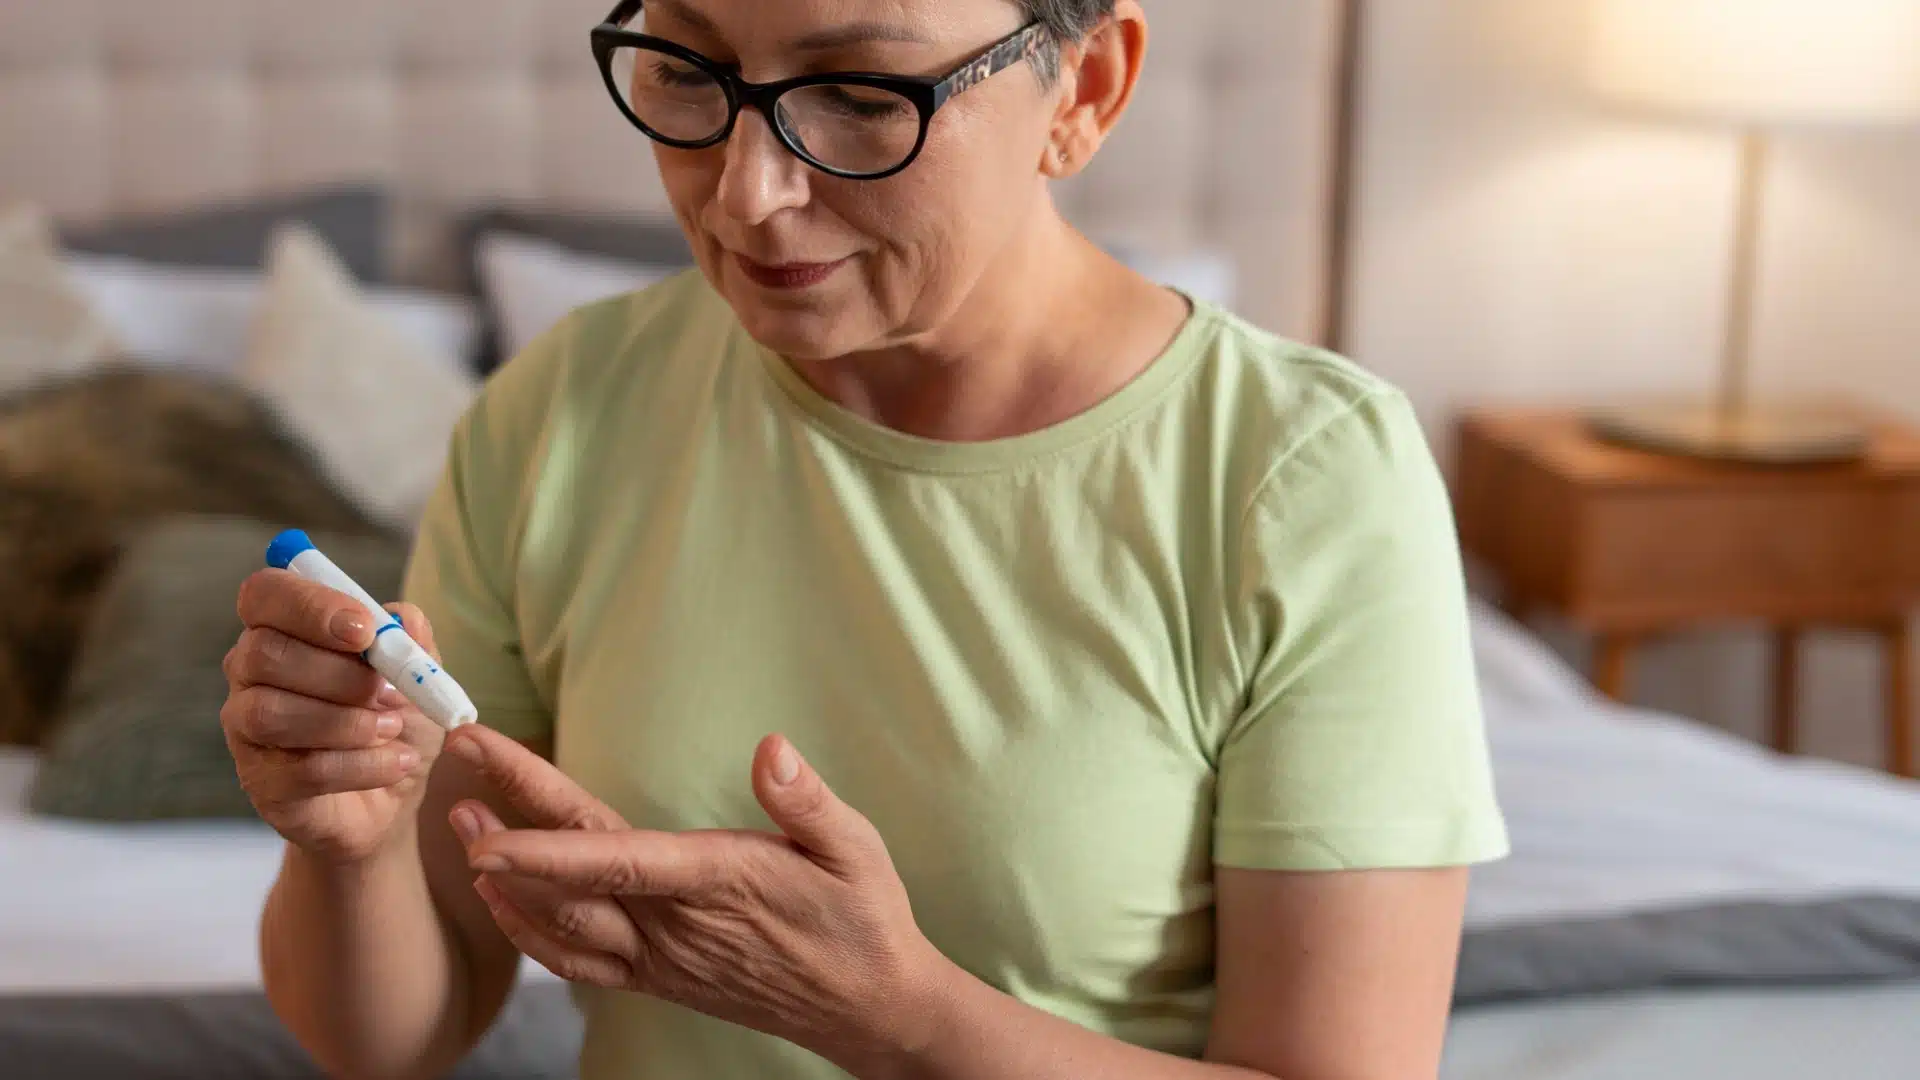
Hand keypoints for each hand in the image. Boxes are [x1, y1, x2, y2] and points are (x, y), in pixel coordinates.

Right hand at [222, 569, 442, 864]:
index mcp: (284, 628)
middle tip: (389, 692)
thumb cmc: (395, 718)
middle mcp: (251, 672)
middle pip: (264, 653)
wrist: (394, 796)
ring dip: (346, 721)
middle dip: (339, 673)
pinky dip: (361, 765)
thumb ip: (412, 642)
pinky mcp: (261, 782)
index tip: (364, 631)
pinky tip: (396, 762)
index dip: (310, 605)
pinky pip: (299, 769)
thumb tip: (405, 620)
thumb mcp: (419, 675)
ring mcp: (247, 730)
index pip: (264, 594)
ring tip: (392, 728)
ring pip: (269, 712)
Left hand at [440, 726, 950, 1066]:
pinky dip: (530, 932)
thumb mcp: (856, 849)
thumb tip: (772, 750)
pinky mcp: (658, 977)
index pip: (615, 861)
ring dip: (506, 877)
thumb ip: (808, 801)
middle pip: (573, 875)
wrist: (869, 1007)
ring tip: (461, 824)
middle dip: (506, 825)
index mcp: (717, 883)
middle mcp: (676, 926)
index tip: (488, 826)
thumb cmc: (864, 918)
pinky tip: (501, 900)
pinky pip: (578, 961)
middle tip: (456, 771)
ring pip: (563, 923)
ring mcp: (661, 958)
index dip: (544, 847)